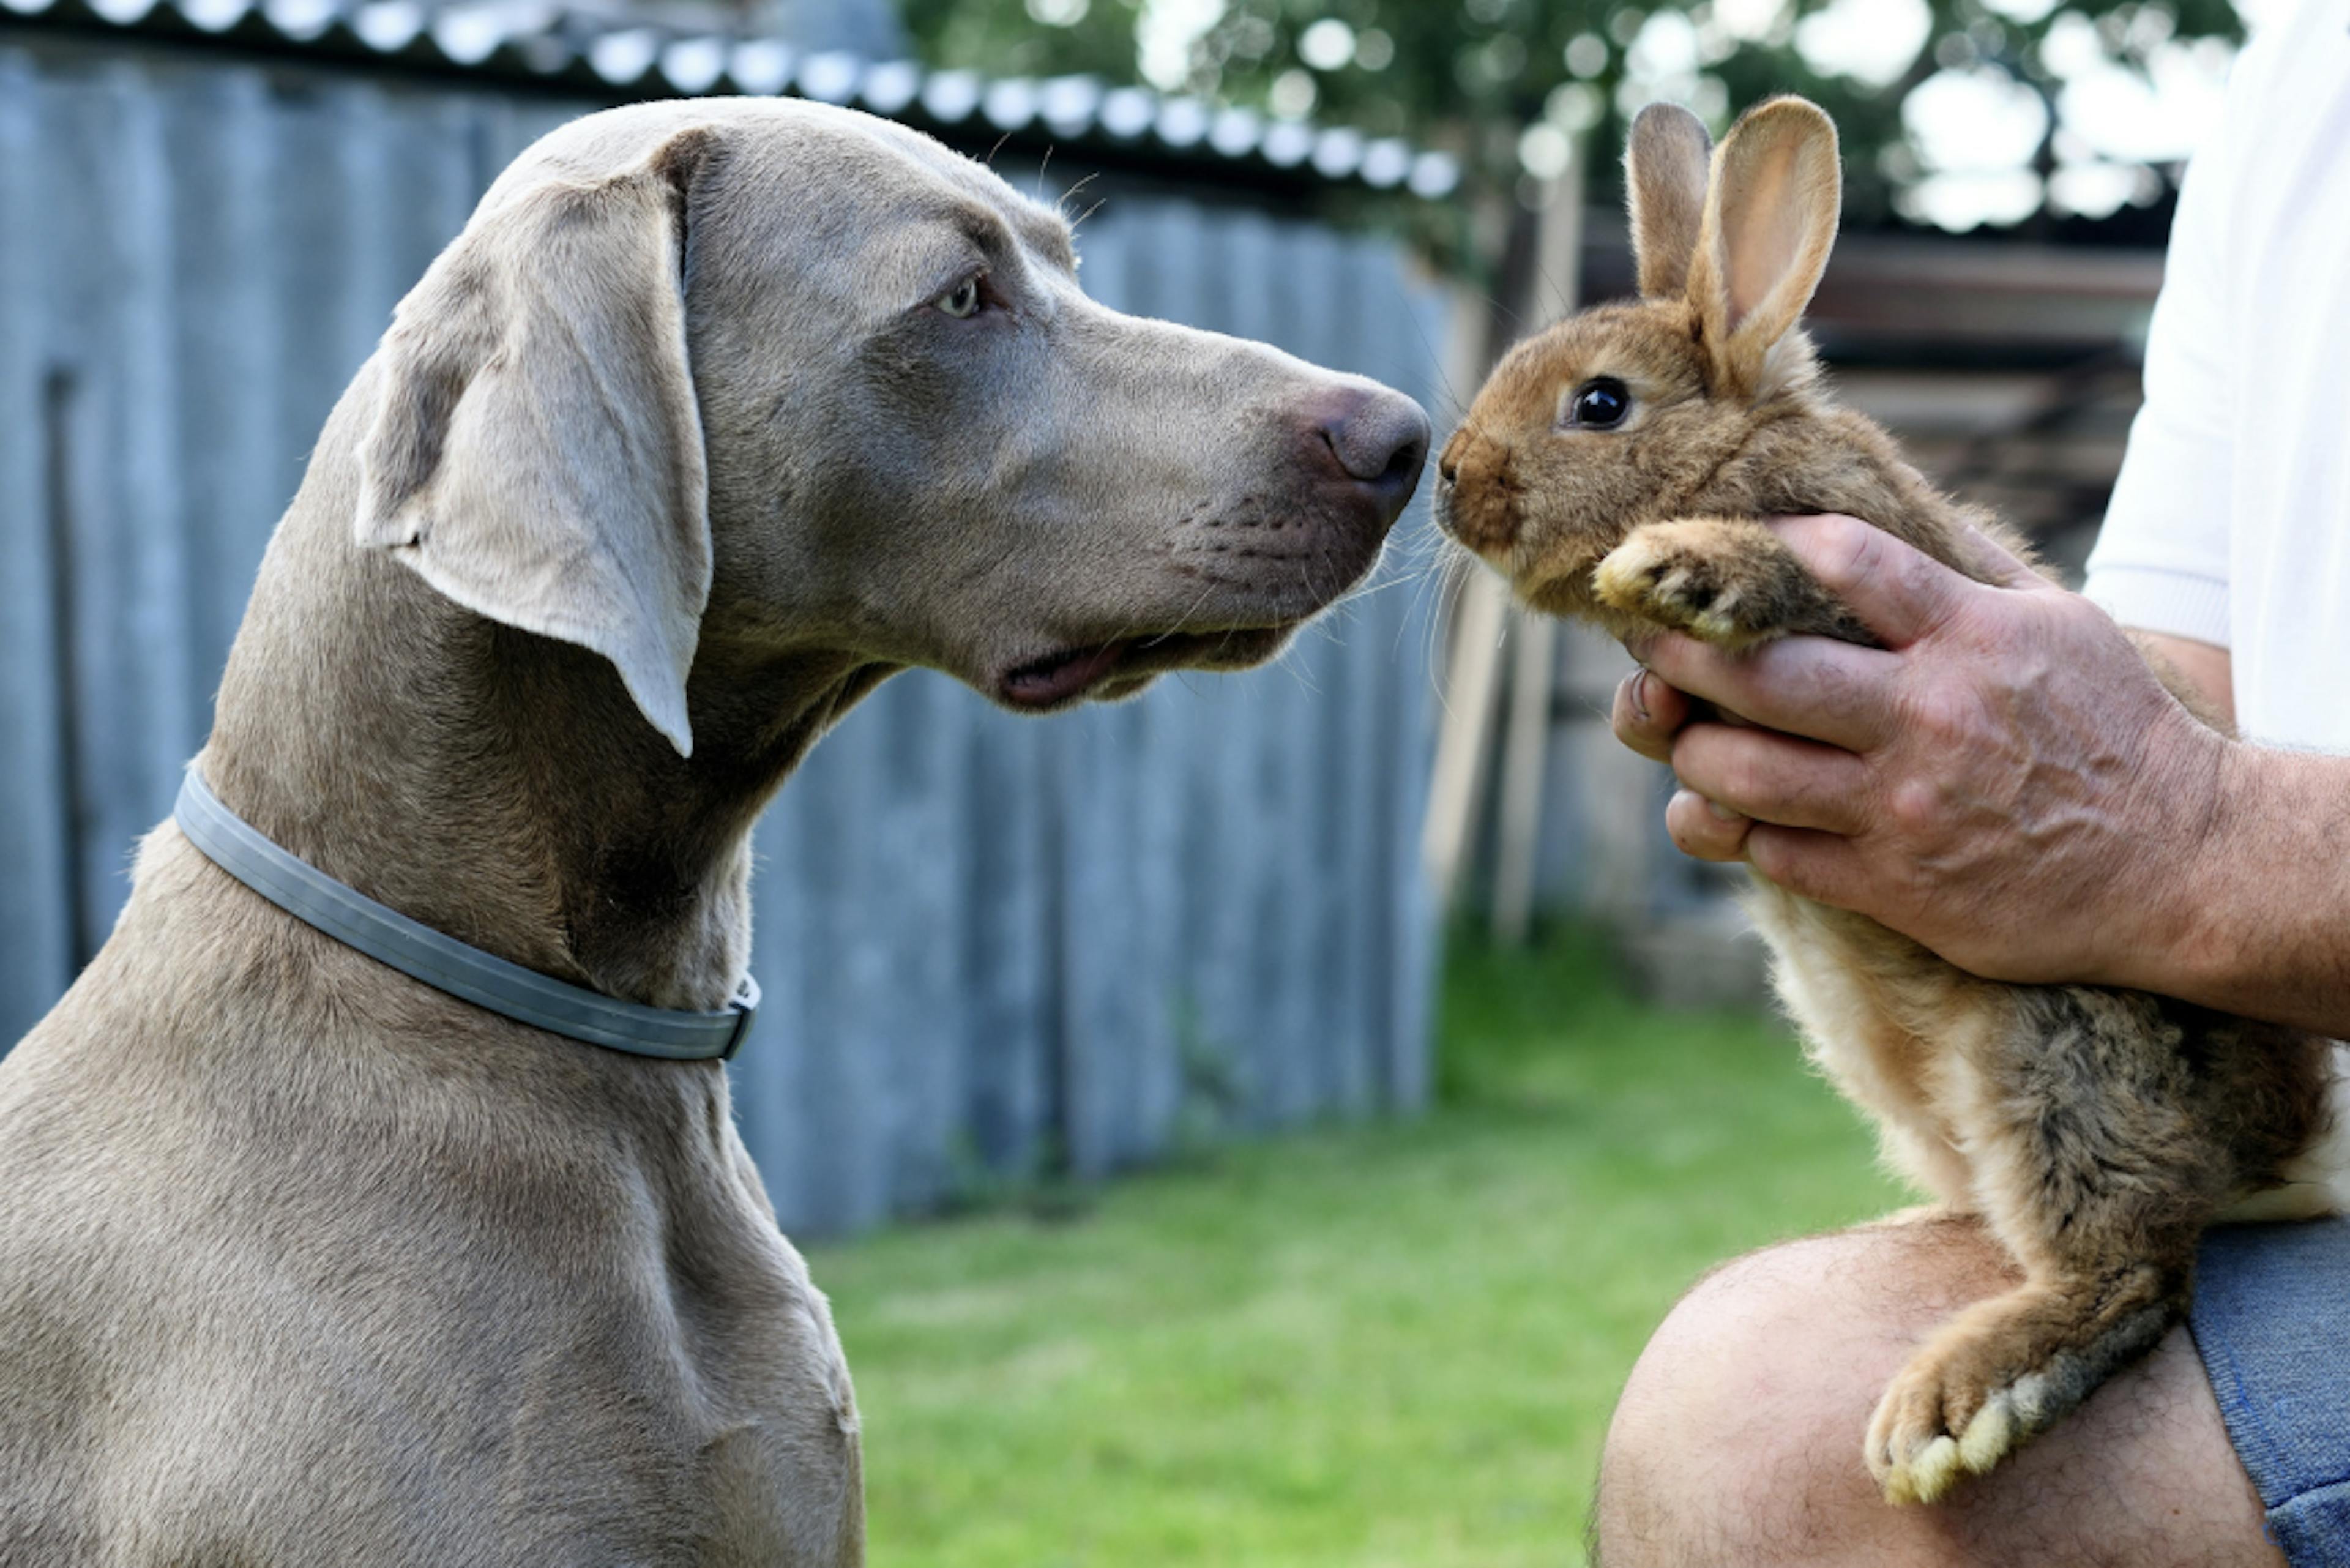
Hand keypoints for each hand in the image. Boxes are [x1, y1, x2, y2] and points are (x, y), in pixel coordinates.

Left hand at [1610, 514, 2233, 988]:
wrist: (2179, 862)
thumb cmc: (2113, 729)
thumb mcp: (2060, 622)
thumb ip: (1969, 567)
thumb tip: (1894, 505)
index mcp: (1967, 637)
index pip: (1845, 561)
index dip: (1766, 544)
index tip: (1713, 542)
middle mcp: (1924, 717)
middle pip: (1756, 674)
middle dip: (1677, 649)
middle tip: (1641, 630)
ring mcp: (1901, 807)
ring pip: (1740, 772)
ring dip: (1690, 748)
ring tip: (1682, 728)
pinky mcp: (1894, 885)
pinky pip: (1773, 852)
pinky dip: (1736, 826)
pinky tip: (1730, 808)